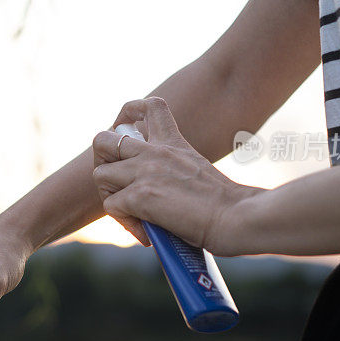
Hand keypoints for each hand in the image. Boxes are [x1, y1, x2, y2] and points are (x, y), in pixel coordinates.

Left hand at [92, 97, 260, 255]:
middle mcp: (156, 151)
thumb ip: (173, 174)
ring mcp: (146, 171)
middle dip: (102, 163)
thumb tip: (157, 199)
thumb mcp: (198, 174)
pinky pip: (111, 206)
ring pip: (99, 174)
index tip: (130, 135)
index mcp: (173, 143)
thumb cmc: (229, 206)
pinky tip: (146, 234)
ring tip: (131, 213)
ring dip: (110, 196)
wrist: (240, 217)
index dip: (128, 115)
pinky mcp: (141, 196)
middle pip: (102, 139)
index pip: (149, 106)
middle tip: (119, 185)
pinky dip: (124, 222)